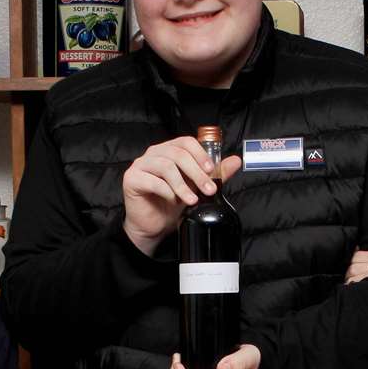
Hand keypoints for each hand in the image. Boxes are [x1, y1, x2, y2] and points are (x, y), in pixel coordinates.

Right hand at [121, 136, 243, 255]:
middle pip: (178, 154)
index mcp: (169, 150)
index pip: (186, 142)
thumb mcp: (197, 188)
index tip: (212, 170)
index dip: (200, 154)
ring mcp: (141, 165)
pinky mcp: (131, 179)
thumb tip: (236, 161)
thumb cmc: (172, 204)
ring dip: (183, 185)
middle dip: (197, 173)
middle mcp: (154, 154)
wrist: (153, 226)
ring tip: (191, 200)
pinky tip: (173, 202)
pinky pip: (152, 181)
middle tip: (208, 190)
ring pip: (166, 167)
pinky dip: (167, 192)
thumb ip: (215, 174)